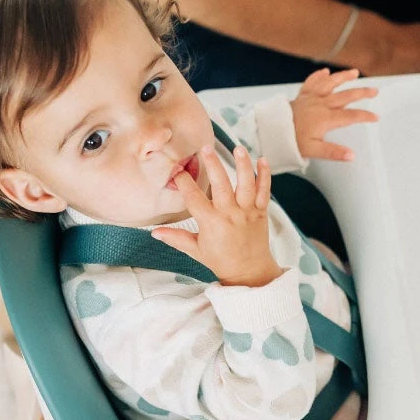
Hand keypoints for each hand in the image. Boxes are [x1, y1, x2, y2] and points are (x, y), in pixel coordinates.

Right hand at [152, 145, 281, 287]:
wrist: (249, 271)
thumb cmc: (220, 260)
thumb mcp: (196, 250)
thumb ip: (176, 238)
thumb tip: (154, 231)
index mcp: (211, 223)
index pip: (194, 198)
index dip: (184, 183)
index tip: (177, 171)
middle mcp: (230, 215)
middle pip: (221, 185)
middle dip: (213, 165)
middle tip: (205, 148)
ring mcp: (247, 212)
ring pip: (246, 184)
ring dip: (242, 164)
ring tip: (237, 148)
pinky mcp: (261, 212)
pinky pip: (264, 190)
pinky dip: (265, 175)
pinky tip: (262, 159)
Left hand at [290, 68, 377, 160]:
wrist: (271, 130)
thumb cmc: (290, 140)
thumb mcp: (313, 150)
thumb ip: (333, 152)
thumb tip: (351, 155)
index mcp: (326, 118)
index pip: (351, 116)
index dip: (365, 116)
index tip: (375, 116)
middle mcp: (321, 105)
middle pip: (346, 96)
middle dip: (362, 92)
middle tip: (374, 90)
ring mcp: (311, 98)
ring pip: (331, 83)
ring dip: (343, 77)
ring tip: (355, 73)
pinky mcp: (302, 96)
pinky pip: (312, 82)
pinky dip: (319, 76)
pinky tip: (325, 72)